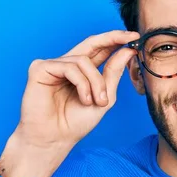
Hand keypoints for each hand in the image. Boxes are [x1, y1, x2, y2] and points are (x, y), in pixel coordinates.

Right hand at [0, 30, 139, 176]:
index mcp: (83, 71)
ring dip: (96, 82)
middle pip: (91, 42)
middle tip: (130, 38)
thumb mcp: (104, 98)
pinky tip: (84, 99)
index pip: (101, 49)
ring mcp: (53, 65)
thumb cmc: (76, 122)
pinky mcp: (40, 68)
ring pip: (84, 61)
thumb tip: (127, 50)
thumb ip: (113, 74)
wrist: (56, 139)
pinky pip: (69, 67)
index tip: (136, 37)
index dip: (117, 41)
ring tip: (97, 101)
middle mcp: (68, 64)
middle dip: (112, 38)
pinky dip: (82, 84)